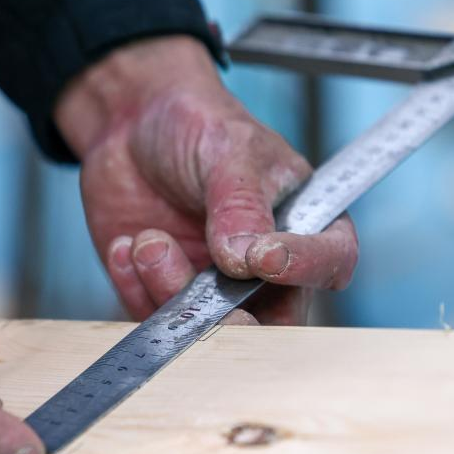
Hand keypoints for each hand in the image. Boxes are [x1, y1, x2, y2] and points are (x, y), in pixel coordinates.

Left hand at [55, 36, 357, 323]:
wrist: (130, 125)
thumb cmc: (196, 125)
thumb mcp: (227, 151)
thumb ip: (240, 206)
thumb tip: (246, 259)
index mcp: (304, 225)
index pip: (328, 263)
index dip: (304, 270)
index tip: (263, 258)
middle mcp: (266, 269)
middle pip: (270, 324)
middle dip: (230, 317)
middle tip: (196, 293)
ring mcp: (215, 287)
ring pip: (205, 328)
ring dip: (168, 291)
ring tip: (146, 241)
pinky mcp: (165, 294)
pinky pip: (153, 316)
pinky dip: (135, 287)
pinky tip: (125, 245)